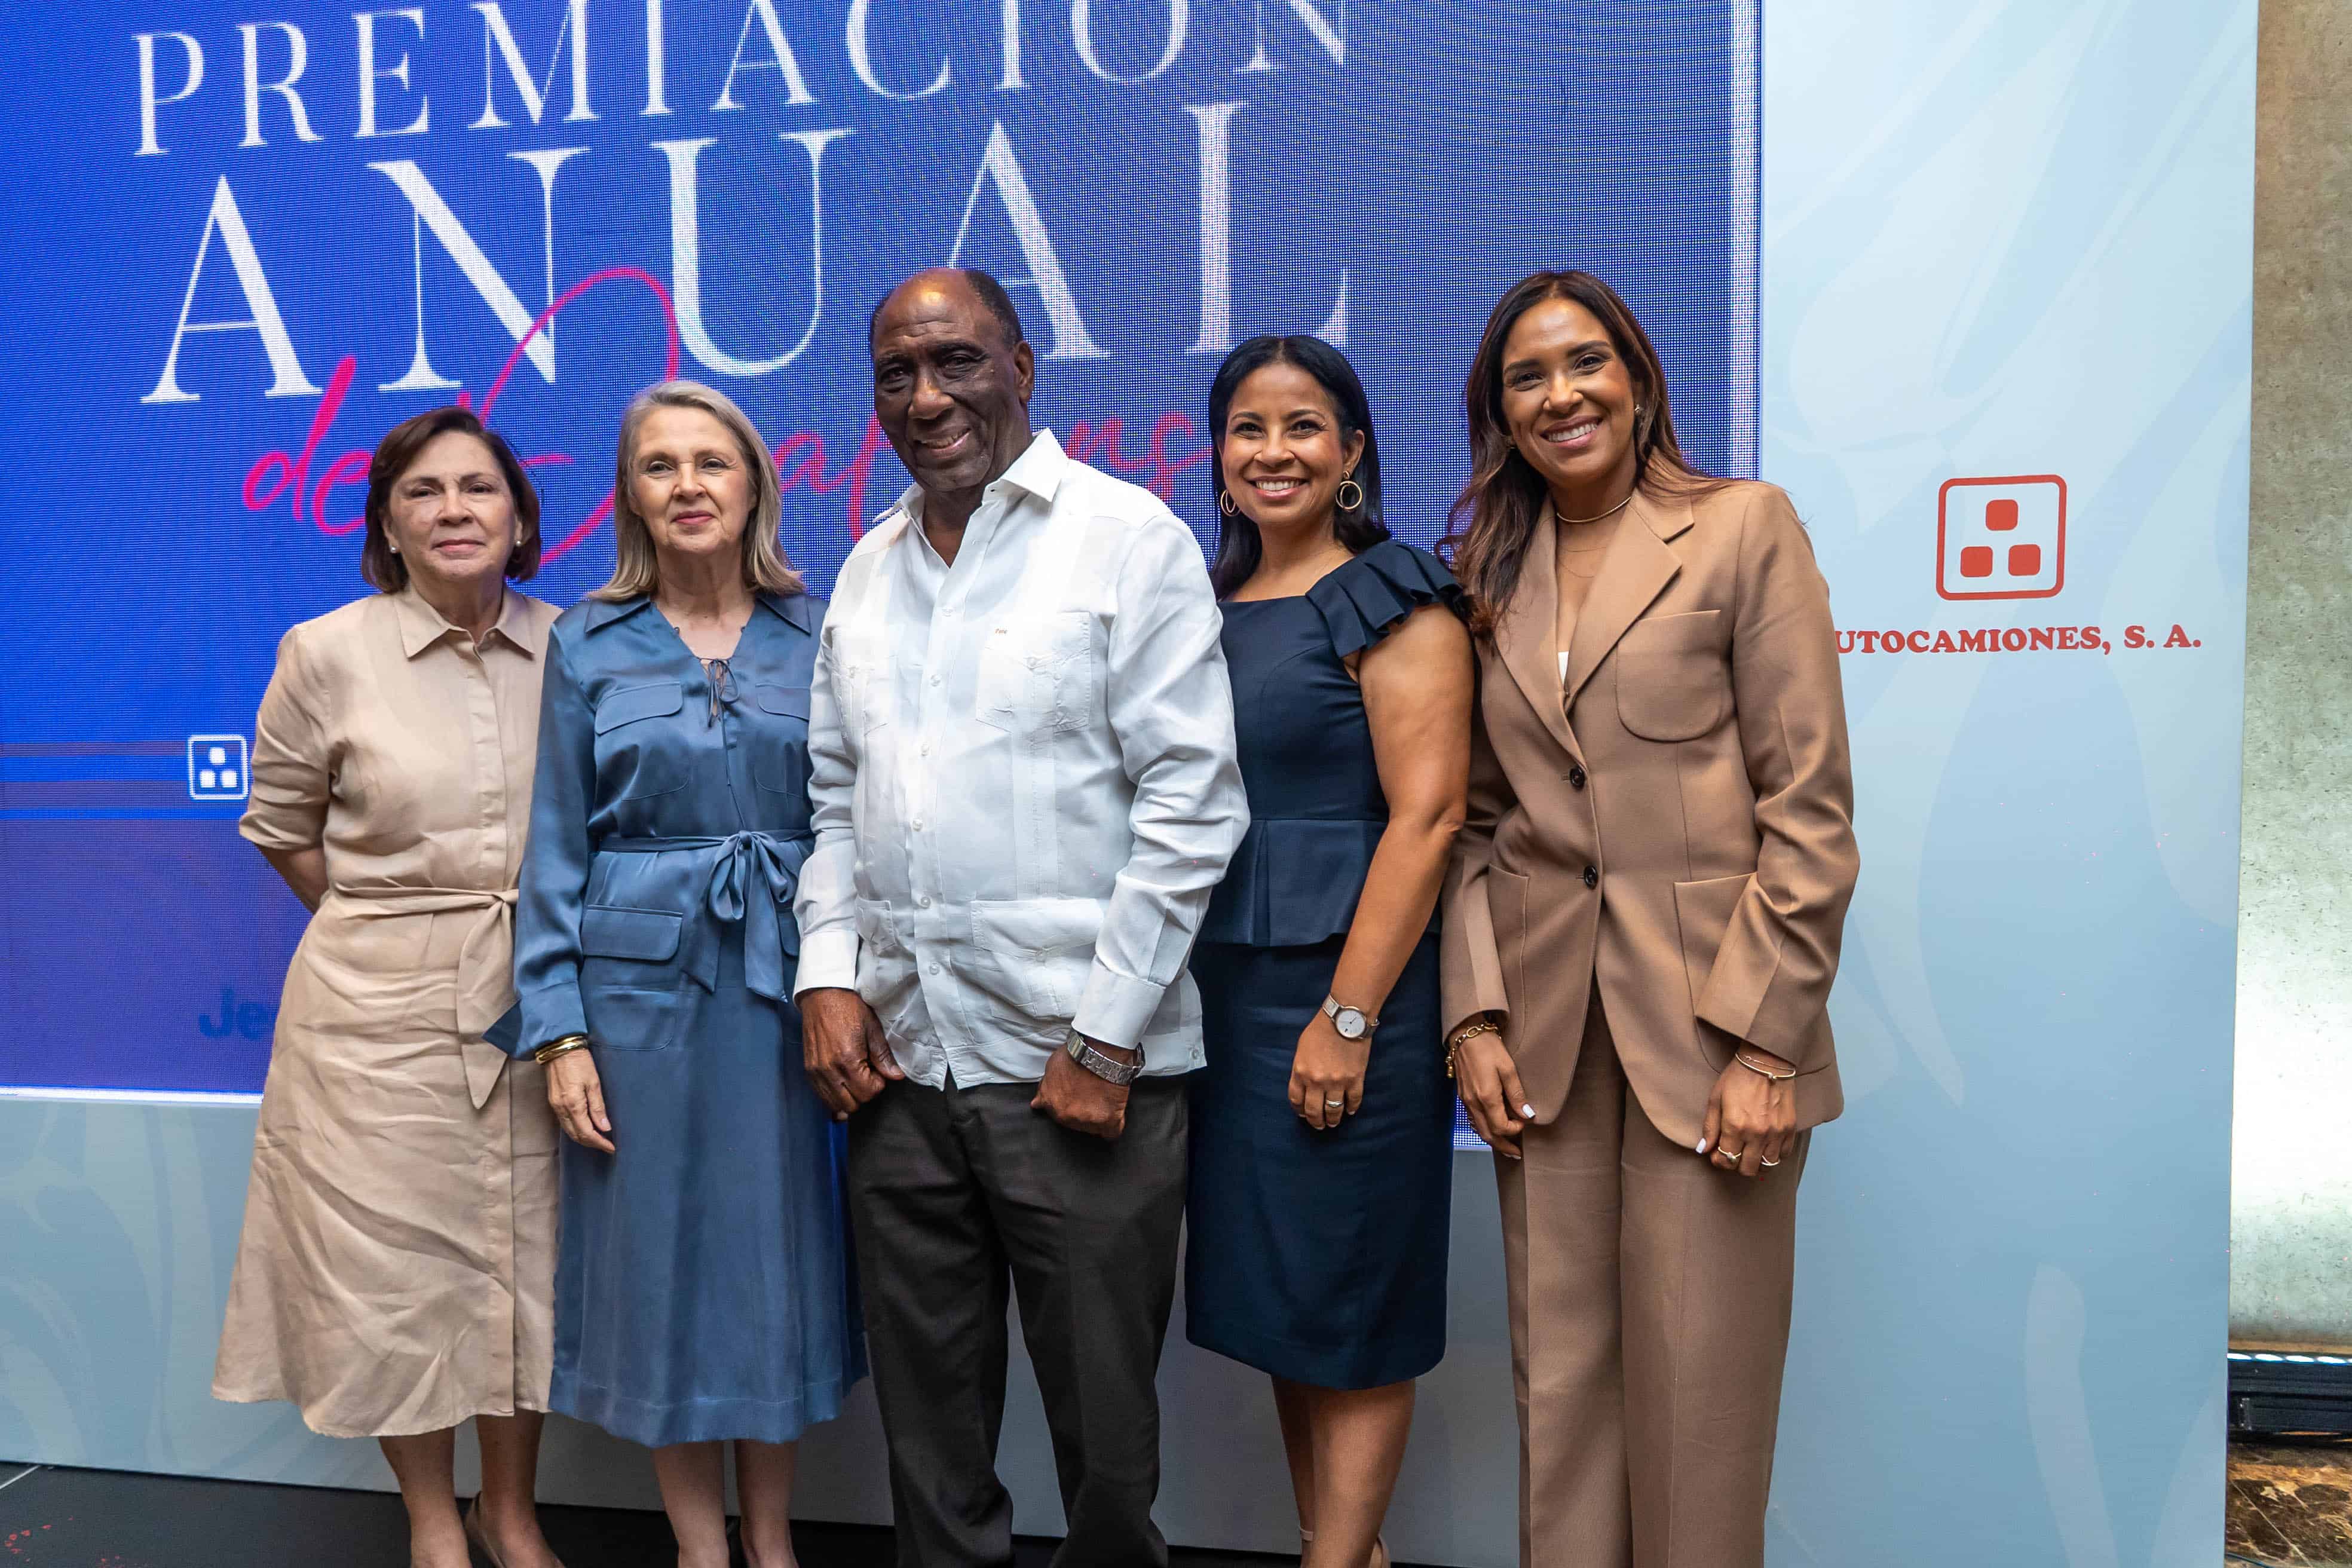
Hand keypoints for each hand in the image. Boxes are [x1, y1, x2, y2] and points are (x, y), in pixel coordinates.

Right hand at [546, 1049, 613, 1153]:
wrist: (558, 1048)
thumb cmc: (579, 1062)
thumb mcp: (594, 1083)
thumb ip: (598, 1107)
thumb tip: (605, 1128)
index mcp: (573, 1105)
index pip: (587, 1132)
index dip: (600, 1142)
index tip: (612, 1148)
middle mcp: (561, 1109)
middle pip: (576, 1135)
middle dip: (592, 1143)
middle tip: (607, 1146)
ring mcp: (555, 1106)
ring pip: (569, 1130)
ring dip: (583, 1138)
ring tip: (598, 1140)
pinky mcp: (553, 1102)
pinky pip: (564, 1123)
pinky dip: (575, 1129)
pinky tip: (584, 1128)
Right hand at [801, 987, 903, 1120]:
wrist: (821, 995)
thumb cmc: (848, 1008)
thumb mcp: (872, 1028)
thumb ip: (883, 1056)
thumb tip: (896, 1076)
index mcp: (847, 1059)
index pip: (867, 1093)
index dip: (878, 1085)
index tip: (878, 1071)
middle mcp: (829, 1070)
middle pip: (851, 1104)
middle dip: (864, 1093)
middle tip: (867, 1075)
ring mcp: (816, 1072)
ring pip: (835, 1105)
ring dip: (849, 1097)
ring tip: (854, 1078)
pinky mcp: (808, 1070)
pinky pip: (821, 1096)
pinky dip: (834, 1096)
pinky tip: (842, 1082)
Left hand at [1031, 1036, 1132, 1140]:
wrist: (1099, 1053)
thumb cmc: (1077, 1056)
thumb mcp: (1052, 1068)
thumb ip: (1044, 1089)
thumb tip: (1037, 1104)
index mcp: (1050, 1103)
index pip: (1057, 1116)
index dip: (1068, 1107)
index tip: (1076, 1100)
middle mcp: (1066, 1115)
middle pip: (1075, 1125)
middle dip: (1082, 1113)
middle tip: (1091, 1096)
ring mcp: (1086, 1120)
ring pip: (1093, 1129)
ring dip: (1098, 1118)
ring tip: (1104, 1100)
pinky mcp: (1107, 1120)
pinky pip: (1112, 1132)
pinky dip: (1114, 1126)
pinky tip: (1115, 1116)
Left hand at [1289, 1011, 1368, 1130]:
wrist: (1346, 1019)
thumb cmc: (1321, 1030)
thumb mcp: (1301, 1049)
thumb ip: (1300, 1069)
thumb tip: (1304, 1085)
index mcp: (1301, 1073)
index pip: (1296, 1101)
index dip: (1299, 1111)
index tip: (1303, 1114)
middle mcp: (1317, 1081)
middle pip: (1314, 1111)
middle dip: (1316, 1122)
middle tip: (1319, 1125)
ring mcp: (1337, 1082)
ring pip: (1334, 1111)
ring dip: (1333, 1120)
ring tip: (1333, 1123)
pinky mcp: (1355, 1080)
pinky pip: (1354, 1101)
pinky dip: (1352, 1109)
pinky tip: (1350, 1111)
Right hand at [1453, 1021, 1528, 1160]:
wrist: (1465, 1035)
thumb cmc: (1488, 1048)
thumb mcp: (1508, 1068)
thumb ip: (1516, 1094)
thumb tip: (1527, 1115)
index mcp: (1486, 1098)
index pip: (1501, 1127)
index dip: (1515, 1130)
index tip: (1525, 1123)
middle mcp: (1473, 1103)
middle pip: (1488, 1134)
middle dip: (1503, 1146)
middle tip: (1516, 1154)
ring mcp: (1466, 1101)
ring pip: (1478, 1129)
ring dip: (1492, 1141)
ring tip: (1505, 1147)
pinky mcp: (1463, 1096)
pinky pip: (1473, 1120)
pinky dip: (1483, 1129)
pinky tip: (1490, 1129)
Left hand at [1699, 1044, 1795, 1177]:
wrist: (1767, 1061)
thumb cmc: (1738, 1077)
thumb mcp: (1716, 1098)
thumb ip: (1710, 1127)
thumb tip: (1704, 1149)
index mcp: (1735, 1126)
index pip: (1726, 1160)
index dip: (1719, 1161)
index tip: (1717, 1154)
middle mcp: (1757, 1134)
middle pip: (1747, 1169)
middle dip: (1736, 1165)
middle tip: (1733, 1153)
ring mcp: (1776, 1133)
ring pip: (1767, 1165)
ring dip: (1756, 1162)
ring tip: (1750, 1150)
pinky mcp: (1790, 1128)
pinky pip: (1783, 1154)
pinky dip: (1774, 1155)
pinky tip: (1765, 1145)